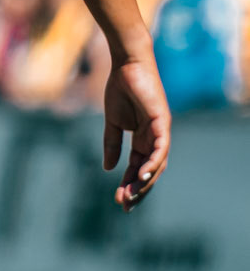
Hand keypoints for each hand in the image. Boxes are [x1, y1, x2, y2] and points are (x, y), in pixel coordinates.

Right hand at [102, 51, 169, 208]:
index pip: (138, 168)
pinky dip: (152, 163)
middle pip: (149, 171)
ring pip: (157, 164)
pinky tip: (141, 175)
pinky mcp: (162, 122)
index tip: (119, 201)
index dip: (129, 185)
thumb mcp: (112, 123)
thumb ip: (112, 145)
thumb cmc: (119, 89)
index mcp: (142, 139)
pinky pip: (160, 148)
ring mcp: (160, 131)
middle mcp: (154, 138)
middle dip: (137, 190)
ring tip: (130, 196)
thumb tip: (108, 168)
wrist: (126, 65)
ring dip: (144, 182)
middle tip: (124, 205)